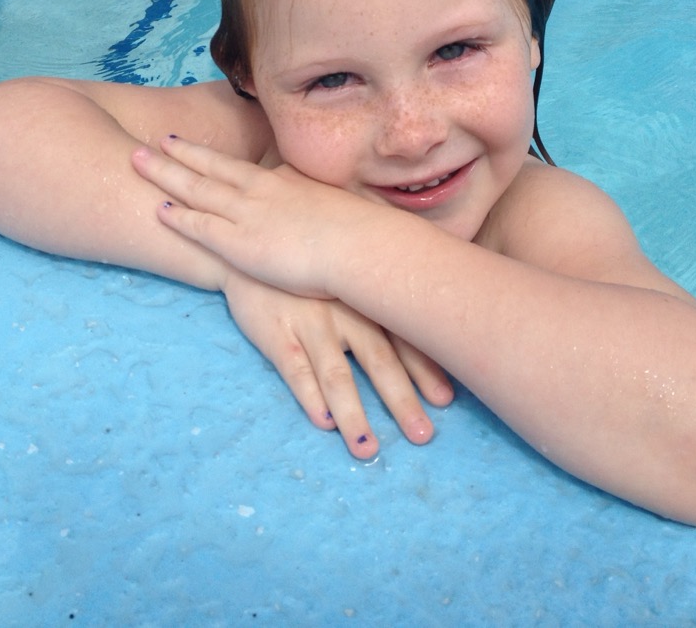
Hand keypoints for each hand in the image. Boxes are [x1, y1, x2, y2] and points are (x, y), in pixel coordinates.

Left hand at [132, 136, 375, 297]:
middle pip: (210, 166)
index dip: (212, 155)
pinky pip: (200, 227)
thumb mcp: (337, 205)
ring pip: (196, 188)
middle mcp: (260, 190)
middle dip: (179, 153)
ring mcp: (247, 214)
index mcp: (283, 181)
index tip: (192, 146)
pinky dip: (177, 216)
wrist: (360, 246)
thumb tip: (329, 210)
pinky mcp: (239, 243)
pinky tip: (158, 208)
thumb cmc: (360, 230)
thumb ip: (321, 205)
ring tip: (137, 160)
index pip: (240, 166)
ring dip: (165, 173)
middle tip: (154, 141)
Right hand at [222, 270, 452, 458]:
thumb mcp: (347, 274)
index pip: (403, 338)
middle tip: (422, 436)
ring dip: (353, 413)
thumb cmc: (308, 266)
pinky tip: (323, 421)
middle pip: (379, 360)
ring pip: (336, 373)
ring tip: (367, 448)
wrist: (248, 248)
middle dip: (402, 400)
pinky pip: (293, 368)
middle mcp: (344, 312)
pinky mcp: (275, 332)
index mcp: (365, 298)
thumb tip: (425, 324)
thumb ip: (377, 298)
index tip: (446, 399)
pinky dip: (308, 395)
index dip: (426, 369)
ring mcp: (309, 323)